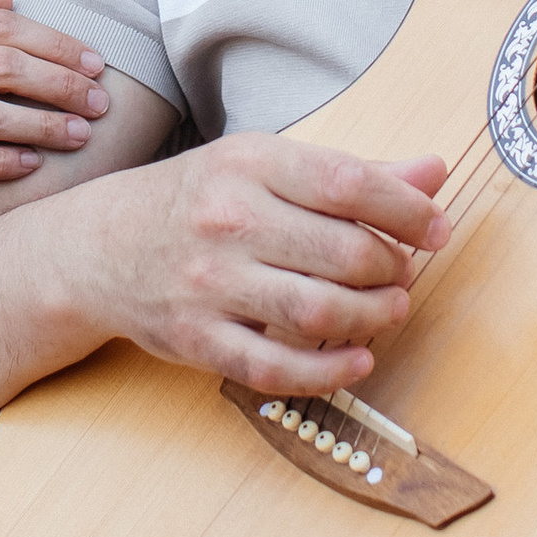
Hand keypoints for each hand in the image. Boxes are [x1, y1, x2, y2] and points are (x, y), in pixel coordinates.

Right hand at [84, 131, 448, 395]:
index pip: (349, 184)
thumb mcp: (264, 165)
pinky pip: (275, 369)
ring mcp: (210, 284)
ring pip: (319, 313)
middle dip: (393, 268)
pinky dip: (329, 372)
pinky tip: (358, 359)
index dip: (407, 210)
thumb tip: (434, 172)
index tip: (436, 227)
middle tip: (402, 271)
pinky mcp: (198, 340)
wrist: (100, 247)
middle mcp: (228, 221)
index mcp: (250, 164)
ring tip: (388, 308)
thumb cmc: (198, 200)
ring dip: (373, 317)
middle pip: (344, 254)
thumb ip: (351, 174)